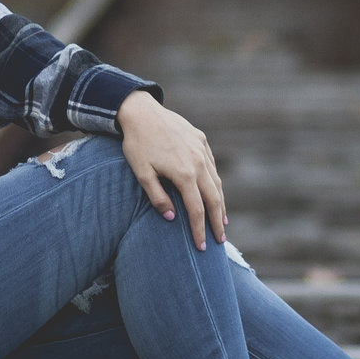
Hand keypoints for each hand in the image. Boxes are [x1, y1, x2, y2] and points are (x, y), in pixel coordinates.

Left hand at [116, 89, 227, 249]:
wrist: (141, 112)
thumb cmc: (137, 145)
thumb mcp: (142, 173)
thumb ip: (158, 197)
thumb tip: (173, 219)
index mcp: (184, 174)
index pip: (197, 209)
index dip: (200, 230)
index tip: (201, 247)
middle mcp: (199, 163)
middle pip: (214, 199)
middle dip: (217, 222)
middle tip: (220, 241)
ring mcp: (202, 150)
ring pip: (217, 182)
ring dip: (220, 204)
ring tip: (222, 221)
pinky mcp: (201, 140)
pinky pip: (212, 166)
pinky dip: (216, 183)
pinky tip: (215, 192)